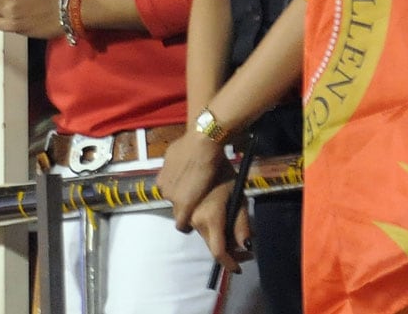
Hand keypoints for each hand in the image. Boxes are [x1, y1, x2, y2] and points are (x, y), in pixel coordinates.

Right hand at [159, 132, 251, 272]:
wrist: (202, 140)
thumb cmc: (223, 167)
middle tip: (220, 217)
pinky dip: (179, 194)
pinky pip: (171, 196)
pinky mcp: (161, 185)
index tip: (237, 266)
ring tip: (202, 192)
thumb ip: (241, 222)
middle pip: (198, 231)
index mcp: (207, 218)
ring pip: (181, 213)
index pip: (217, 251)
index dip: (228, 262)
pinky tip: (188, 181)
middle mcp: (185, 214)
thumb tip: (246, 247)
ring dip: (192, 209)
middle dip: (211, 230)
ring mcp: (170, 199)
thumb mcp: (236, 194)